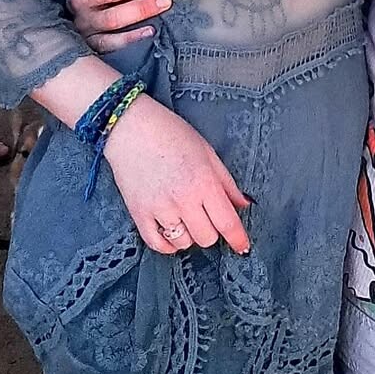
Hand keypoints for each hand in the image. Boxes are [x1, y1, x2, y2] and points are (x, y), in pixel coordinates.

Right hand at [68, 0, 169, 52]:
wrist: (59, 26)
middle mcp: (83, 18)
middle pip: (114, 15)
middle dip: (142, 6)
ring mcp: (88, 36)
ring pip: (114, 32)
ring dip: (139, 22)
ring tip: (162, 11)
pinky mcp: (94, 50)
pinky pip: (112, 47)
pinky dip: (131, 40)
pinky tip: (152, 33)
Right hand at [103, 93, 250, 254]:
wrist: (131, 127)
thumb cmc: (171, 134)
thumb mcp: (207, 152)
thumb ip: (227, 183)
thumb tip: (243, 204)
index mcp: (204, 182)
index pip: (227, 222)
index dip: (238, 239)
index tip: (243, 247)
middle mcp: (183, 199)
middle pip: (207, 238)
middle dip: (212, 230)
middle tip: (207, 215)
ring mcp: (159, 209)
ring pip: (183, 243)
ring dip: (189, 235)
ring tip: (186, 216)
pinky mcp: (139, 214)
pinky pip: (158, 244)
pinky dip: (167, 244)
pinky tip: (171, 230)